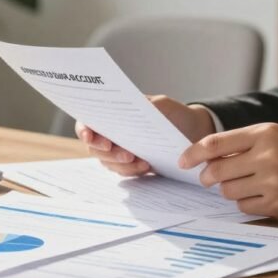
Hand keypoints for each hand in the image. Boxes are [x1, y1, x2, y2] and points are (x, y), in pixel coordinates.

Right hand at [75, 95, 214, 176]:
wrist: (193, 132)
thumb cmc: (174, 114)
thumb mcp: (162, 105)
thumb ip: (144, 105)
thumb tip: (128, 108)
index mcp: (113, 114)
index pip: (87, 122)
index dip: (83, 130)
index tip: (90, 137)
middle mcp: (111, 134)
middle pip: (94, 147)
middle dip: (107, 152)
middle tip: (125, 154)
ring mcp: (119, 151)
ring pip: (107, 162)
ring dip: (121, 164)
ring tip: (141, 162)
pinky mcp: (131, 165)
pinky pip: (123, 172)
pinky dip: (132, 171)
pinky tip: (146, 166)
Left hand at [178, 123, 277, 218]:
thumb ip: (246, 144)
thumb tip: (209, 160)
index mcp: (264, 133)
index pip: (214, 143)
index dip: (192, 154)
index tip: (182, 161)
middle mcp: (266, 155)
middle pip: (217, 171)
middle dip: (208, 178)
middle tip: (210, 180)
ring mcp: (273, 181)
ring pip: (229, 191)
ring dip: (230, 191)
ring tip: (247, 186)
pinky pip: (245, 207)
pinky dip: (246, 204)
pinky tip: (261, 197)